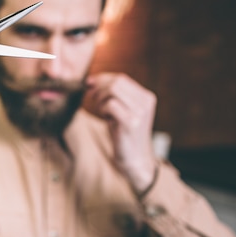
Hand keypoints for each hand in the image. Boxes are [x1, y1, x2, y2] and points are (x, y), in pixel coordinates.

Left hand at [86, 72, 157, 193]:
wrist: (134, 158)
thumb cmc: (124, 133)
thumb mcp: (122, 110)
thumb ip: (113, 95)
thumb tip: (92, 81)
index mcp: (146, 97)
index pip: (121, 78)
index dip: (102, 79)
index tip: (89, 84)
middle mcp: (146, 102)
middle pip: (116, 82)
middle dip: (99, 88)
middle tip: (92, 99)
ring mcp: (140, 111)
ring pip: (112, 90)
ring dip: (101, 99)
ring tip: (103, 111)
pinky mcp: (131, 122)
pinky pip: (111, 104)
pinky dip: (103, 109)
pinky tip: (106, 118)